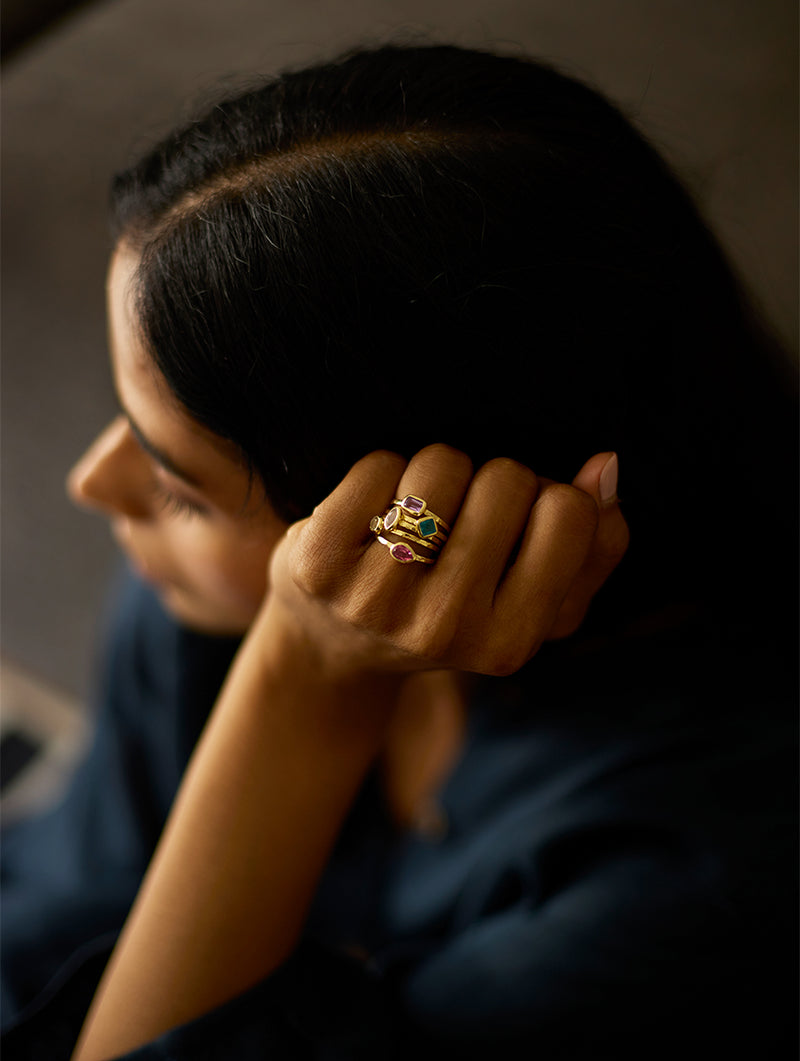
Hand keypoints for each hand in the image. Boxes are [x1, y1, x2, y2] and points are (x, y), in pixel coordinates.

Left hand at [265, 445, 628, 679]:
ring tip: (416, 519)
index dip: (548, 496)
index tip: (519, 521)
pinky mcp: (318, 562)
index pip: (567, 512)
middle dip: (491, 483)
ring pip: (441, 464)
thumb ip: (591, 545)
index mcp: (508, 644)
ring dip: (435, 474)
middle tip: (461, 523)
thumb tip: (604, 467)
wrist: (333, 647)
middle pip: (507, 479)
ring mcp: (374, 597)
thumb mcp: (535, 606)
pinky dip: (382, 472)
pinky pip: (379, 464)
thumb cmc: (451, 614)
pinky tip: (371, 516)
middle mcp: (441, 628)